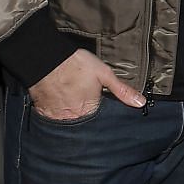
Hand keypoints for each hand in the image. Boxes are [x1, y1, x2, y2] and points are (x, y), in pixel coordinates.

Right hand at [28, 48, 145, 120]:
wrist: (47, 59)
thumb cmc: (76, 65)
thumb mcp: (104, 74)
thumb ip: (122, 90)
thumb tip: (140, 102)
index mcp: (89, 111)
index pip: (98, 122)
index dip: (99, 115)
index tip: (99, 109)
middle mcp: (72, 118)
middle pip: (82, 124)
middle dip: (84, 119)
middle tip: (82, 104)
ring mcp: (56, 117)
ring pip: (66, 123)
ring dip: (69, 117)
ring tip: (71, 104)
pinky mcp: (43, 113)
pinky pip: (52, 120)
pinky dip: (56, 114)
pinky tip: (58, 104)